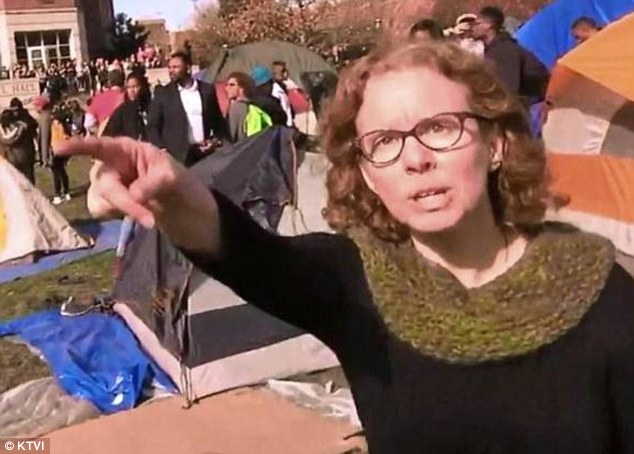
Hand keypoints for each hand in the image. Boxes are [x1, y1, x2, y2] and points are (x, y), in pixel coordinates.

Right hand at [57, 137, 219, 253]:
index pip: (99, 145)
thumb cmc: (177, 181)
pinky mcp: (108, 203)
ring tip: (148, 214)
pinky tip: (136, 213)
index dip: (78, 147)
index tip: (58, 149)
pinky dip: (118, 216)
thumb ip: (154, 182)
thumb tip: (133, 195)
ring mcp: (107, 185)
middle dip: (125, 203)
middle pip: (104, 185)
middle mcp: (111, 165)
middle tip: (150, 220)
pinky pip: (101, 211)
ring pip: (99, 201)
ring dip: (122, 211)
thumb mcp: (173, 177)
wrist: (182, 207)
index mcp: (126, 150)